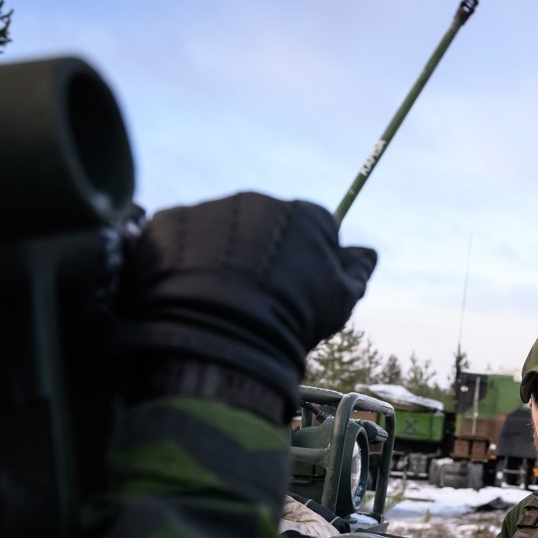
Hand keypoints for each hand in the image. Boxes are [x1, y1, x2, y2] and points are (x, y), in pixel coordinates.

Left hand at [114, 192, 375, 413]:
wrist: (221, 337)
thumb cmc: (290, 320)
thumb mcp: (338, 302)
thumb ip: (355, 271)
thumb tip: (368, 252)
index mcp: (304, 214)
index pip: (312, 225)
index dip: (305, 256)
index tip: (295, 286)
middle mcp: (258, 200)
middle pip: (264, 221)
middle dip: (259, 250)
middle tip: (252, 294)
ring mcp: (211, 207)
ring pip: (219, 227)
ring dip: (219, 253)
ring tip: (215, 295)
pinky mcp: (169, 221)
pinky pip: (179, 235)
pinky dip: (181, 258)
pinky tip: (184, 289)